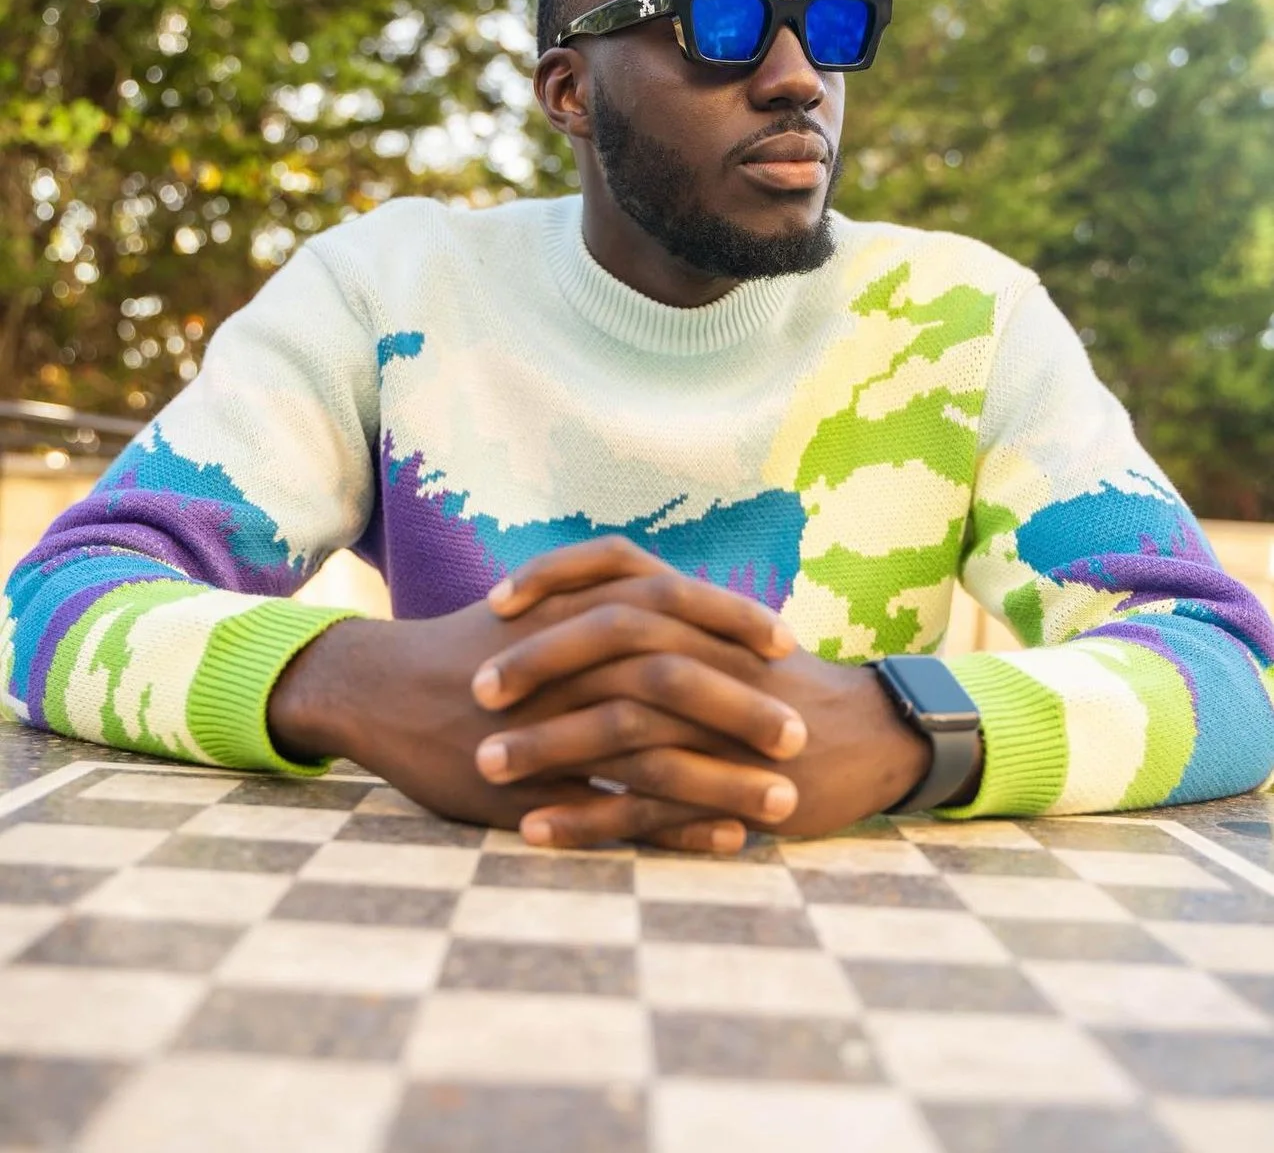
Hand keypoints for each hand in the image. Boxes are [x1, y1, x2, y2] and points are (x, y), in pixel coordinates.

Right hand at [267, 579, 800, 849]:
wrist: (381, 686)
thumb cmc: (470, 647)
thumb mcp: (541, 607)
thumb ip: (602, 601)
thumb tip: (675, 602)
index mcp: (574, 610)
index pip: (671, 603)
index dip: (734, 621)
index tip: (788, 643)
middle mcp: (566, 660)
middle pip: (672, 674)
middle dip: (744, 703)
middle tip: (800, 733)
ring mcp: (548, 723)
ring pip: (651, 747)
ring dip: (723, 775)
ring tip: (781, 801)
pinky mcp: (532, 781)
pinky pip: (613, 805)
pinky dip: (673, 824)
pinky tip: (722, 841)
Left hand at [478, 537, 935, 846]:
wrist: (870, 738)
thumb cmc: (779, 686)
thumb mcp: (724, 634)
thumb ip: (663, 616)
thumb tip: (586, 602)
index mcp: (702, 611)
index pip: (620, 567)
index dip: (554, 575)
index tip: (495, 599)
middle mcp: (709, 652)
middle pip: (610, 640)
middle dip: (535, 663)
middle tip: (475, 689)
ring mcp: (719, 720)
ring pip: (621, 723)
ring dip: (548, 746)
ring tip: (488, 766)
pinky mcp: (728, 786)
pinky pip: (644, 803)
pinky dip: (586, 816)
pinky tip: (534, 828)